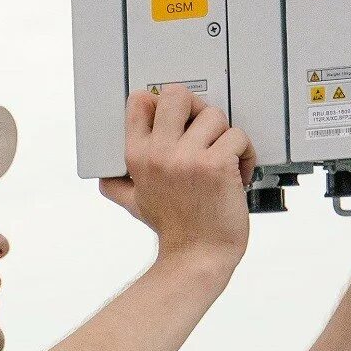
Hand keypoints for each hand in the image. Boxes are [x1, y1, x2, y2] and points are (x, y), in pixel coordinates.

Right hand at [101, 84, 254, 274]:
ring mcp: (187, 158)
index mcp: (136, 156)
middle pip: (177, 95)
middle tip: (205, 130)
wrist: (197, 255)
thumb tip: (104, 176)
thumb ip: (118, 185)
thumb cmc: (172, 228)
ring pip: (215, 115)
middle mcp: (158, 153)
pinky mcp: (216, 166)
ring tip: (225, 159)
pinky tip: (238, 173)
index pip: (140, 101)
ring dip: (226, 136)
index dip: (162, 102)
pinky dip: (245, 153)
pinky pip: (238, 137)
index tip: (177, 118)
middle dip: (196, 108)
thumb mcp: (135, 203)